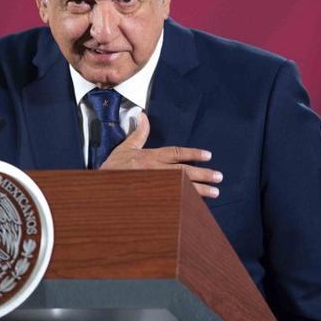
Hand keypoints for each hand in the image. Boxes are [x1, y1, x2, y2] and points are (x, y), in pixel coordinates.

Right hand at [100, 112, 222, 197]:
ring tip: (215, 192)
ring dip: (200, 191)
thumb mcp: (125, 148)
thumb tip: (142, 115)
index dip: (193, 154)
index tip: (208, 155)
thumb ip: (138, 133)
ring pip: (182, 188)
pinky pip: (174, 201)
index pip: (176, 154)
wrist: (100, 189)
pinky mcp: (153, 199)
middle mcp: (155, 172)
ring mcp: (155, 187)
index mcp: (150, 158)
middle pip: (184, 172)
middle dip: (203, 174)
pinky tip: (199, 205)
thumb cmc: (113, 169)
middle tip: (219, 177)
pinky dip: (187, 202)